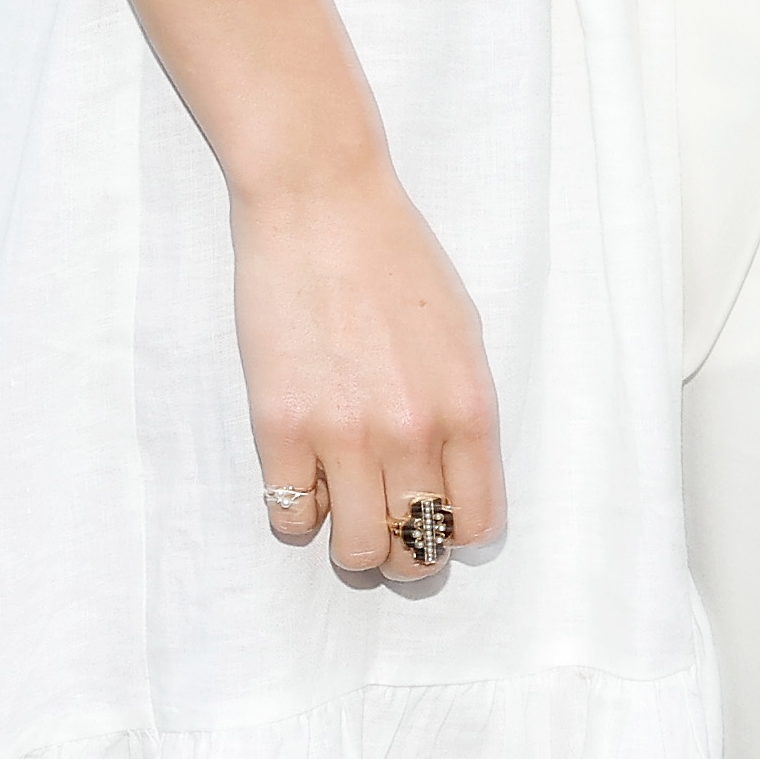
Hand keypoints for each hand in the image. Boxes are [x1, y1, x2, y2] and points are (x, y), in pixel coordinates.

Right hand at [234, 161, 506, 579]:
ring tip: (344, 502)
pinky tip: (304, 469)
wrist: (322, 205)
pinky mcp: (282, 428)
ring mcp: (345, 434)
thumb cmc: (396, 260)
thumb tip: (449, 481)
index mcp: (468, 408)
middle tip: (387, 519)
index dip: (457, 533)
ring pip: (355, 553)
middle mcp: (413, 432)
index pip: (477, 524)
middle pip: (417, 552)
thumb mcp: (461, 336)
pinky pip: (291, 519)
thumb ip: (460, 413)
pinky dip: (299, 509)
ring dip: (351, 540)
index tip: (439, 518)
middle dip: (404, 550)